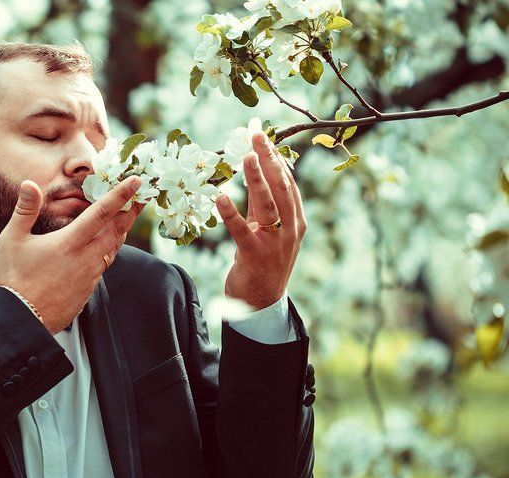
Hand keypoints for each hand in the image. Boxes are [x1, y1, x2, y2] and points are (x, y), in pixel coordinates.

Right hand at [0, 177, 143, 333]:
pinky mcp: (87, 290)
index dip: (121, 195)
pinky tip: (106, 248)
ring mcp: (89, 276)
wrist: (20, 320)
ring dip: (122, 231)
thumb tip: (30, 184)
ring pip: (113, 249)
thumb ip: (24, 210)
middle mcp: (85, 258)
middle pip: (117, 230)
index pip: (102, 213)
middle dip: (131, 211)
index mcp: (69, 243)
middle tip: (142, 197)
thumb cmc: (12, 279)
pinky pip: (104, 265)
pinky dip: (110, 251)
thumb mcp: (12, 240)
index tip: (137, 181)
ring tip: (127, 218)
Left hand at [216, 131, 306, 309]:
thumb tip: (258, 172)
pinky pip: (241, 230)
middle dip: (268, 159)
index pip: (287, 182)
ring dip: (256, 179)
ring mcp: (274, 242)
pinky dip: (231, 213)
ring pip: (267, 205)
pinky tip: (221, 197)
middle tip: (255, 136)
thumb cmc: (265, 261)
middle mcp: (289, 229)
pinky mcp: (254, 255)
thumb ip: (266, 205)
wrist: (262, 301)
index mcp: (296, 220)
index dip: (276, 158)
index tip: (262, 136)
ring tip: (245, 157)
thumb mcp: (270, 230)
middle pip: (280, 187)